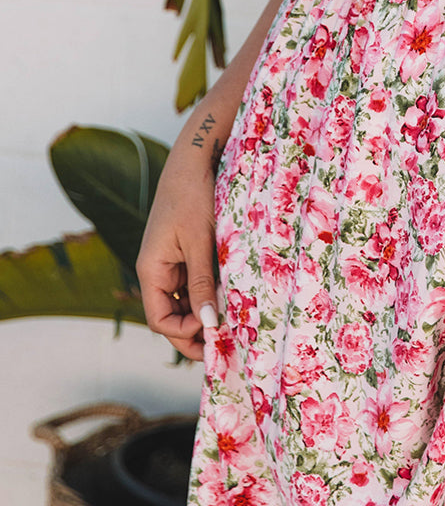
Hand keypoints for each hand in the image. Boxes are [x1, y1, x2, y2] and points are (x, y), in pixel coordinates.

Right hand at [136, 157, 219, 361]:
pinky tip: (229, 299)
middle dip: (195, 332)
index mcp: (151, 271)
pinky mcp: (185, 254)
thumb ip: (202, 284)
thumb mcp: (200, 243)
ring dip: (204, 314)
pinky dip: (208, 294)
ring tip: (233, 325)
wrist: (194, 160)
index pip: (160, 320)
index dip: (184, 333)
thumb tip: (208, 323)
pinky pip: (193, 284)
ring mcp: (171, 263)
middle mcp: (157, 271)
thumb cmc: (193, 196)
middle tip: (226, 345)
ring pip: (184, 302)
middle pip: (171, 316)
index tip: (215, 331)